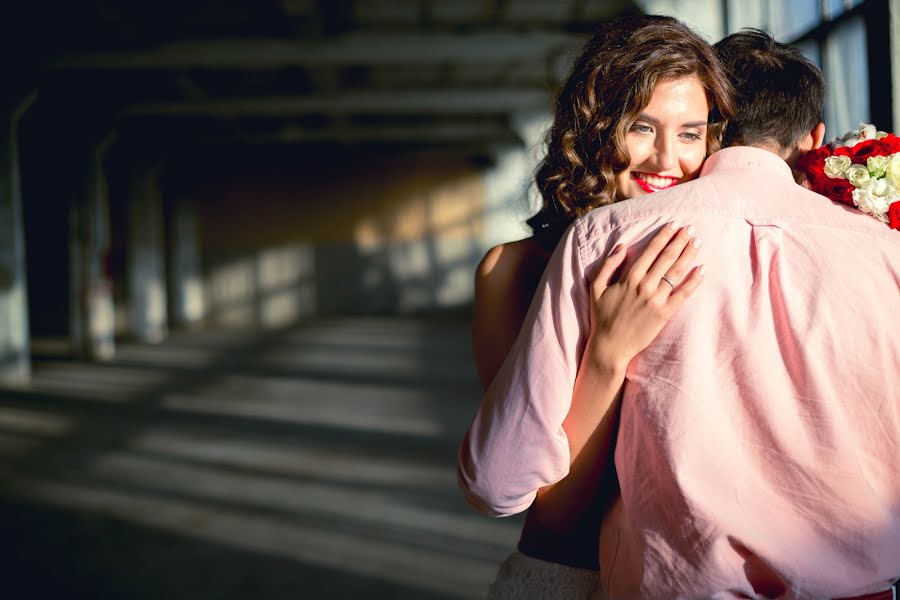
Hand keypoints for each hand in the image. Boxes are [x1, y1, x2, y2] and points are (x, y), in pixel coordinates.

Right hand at [585, 222, 703, 372]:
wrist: (610, 346)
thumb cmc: (602, 317)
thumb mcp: (596, 287)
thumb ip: (608, 265)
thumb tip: (622, 246)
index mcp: (628, 278)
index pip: (650, 251)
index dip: (663, 237)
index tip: (674, 225)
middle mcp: (644, 286)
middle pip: (666, 258)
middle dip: (680, 241)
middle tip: (691, 228)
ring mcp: (656, 299)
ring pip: (676, 272)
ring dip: (688, 254)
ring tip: (697, 242)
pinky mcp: (665, 313)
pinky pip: (683, 294)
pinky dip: (693, 281)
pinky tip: (702, 269)